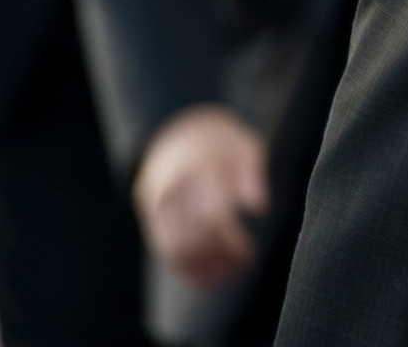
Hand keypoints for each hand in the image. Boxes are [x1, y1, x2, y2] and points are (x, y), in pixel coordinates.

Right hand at [135, 105, 268, 290]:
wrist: (179, 128)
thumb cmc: (222, 141)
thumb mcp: (245, 145)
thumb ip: (252, 175)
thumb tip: (258, 208)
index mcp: (200, 168)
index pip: (213, 218)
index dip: (232, 244)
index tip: (250, 256)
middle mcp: (173, 187)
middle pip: (194, 238)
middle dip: (220, 261)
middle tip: (243, 270)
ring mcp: (157, 201)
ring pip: (176, 249)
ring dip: (202, 271)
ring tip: (227, 278)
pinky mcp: (149, 213)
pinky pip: (164, 249)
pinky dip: (183, 269)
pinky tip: (204, 280)